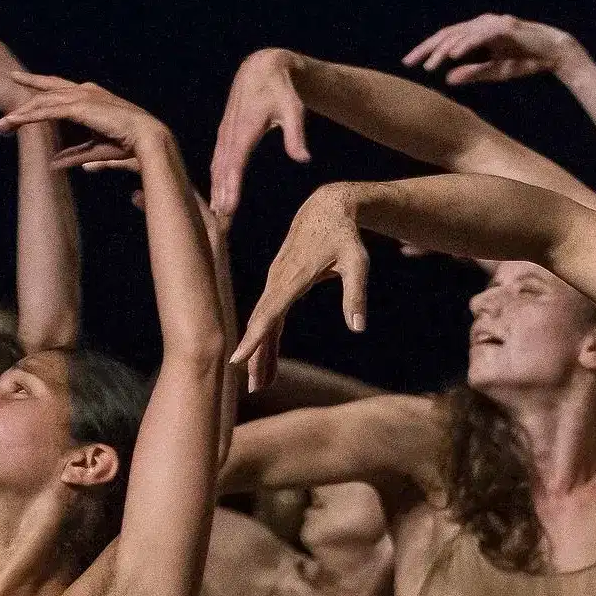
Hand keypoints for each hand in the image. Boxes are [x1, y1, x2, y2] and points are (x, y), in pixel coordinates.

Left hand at [0, 75, 164, 205]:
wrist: (148, 140)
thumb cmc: (131, 147)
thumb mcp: (95, 151)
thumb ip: (74, 157)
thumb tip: (54, 165)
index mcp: (92, 97)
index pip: (60, 88)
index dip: (40, 85)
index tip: (22, 81)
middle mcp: (85, 92)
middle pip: (47, 90)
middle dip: (26, 90)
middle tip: (6, 88)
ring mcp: (82, 97)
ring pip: (43, 101)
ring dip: (21, 113)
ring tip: (2, 123)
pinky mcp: (79, 107)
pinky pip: (48, 110)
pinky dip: (30, 116)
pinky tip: (15, 121)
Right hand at [210, 49, 310, 226]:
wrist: (262, 67)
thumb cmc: (282, 90)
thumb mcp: (293, 109)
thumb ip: (296, 135)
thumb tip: (304, 159)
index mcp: (246, 128)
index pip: (236, 162)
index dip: (232, 185)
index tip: (229, 207)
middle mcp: (231, 131)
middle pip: (223, 169)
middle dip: (221, 195)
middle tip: (221, 222)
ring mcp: (226, 132)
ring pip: (218, 165)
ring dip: (216, 189)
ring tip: (216, 214)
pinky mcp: (225, 133)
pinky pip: (218, 159)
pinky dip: (215, 178)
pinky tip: (216, 194)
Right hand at [232, 185, 371, 393]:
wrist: (328, 206)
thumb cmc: (345, 235)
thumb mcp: (358, 262)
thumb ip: (356, 294)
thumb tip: (358, 328)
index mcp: (293, 277)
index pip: (269, 313)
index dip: (254, 338)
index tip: (237, 360)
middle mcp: (278, 280)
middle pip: (262, 323)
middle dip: (255, 356)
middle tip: (253, 389)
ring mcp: (276, 281)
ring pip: (264, 321)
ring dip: (260, 352)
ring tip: (259, 384)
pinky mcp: (279, 282)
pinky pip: (270, 314)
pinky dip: (267, 338)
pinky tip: (266, 360)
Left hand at [400, 13, 584, 86]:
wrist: (555, 54)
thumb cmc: (526, 61)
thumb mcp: (495, 72)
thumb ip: (472, 73)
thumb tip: (447, 78)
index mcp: (478, 33)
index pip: (447, 40)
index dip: (428, 51)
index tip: (410, 64)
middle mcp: (482, 24)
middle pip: (448, 34)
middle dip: (427, 48)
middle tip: (408, 63)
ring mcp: (494, 23)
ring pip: (461, 34)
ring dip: (444, 50)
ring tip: (429, 65)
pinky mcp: (506, 27)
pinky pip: (481, 36)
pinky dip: (466, 44)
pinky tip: (453, 55)